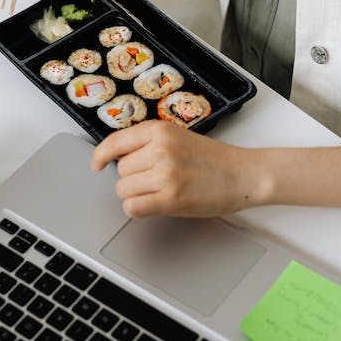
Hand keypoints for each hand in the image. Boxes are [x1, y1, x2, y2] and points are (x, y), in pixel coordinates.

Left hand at [90, 120, 261, 217]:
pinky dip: (138, 209)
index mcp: (160, 130)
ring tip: (159, 191)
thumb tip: (118, 158)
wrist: (243, 174)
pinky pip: (133, 207)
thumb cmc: (214, 159)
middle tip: (155, 179)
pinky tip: (154, 205)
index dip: (101, 155)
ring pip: (124, 190)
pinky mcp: (171, 198)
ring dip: (136, 195)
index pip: (115, 142)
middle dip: (132, 178)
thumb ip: (149, 143)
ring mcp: (165, 174)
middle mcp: (160, 149)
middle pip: (119, 170)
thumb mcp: (179, 138)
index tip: (96, 164)